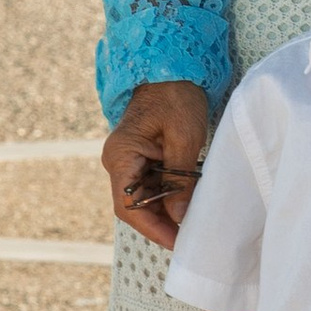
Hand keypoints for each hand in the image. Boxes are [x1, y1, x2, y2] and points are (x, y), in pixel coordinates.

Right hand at [103, 80, 212, 250]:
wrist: (172, 67)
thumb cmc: (177, 96)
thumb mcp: (184, 137)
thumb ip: (179, 179)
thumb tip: (180, 217)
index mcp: (121, 156)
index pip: (128, 205)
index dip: (152, 228)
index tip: (176, 242)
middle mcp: (118, 161)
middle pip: (134, 205)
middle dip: (160, 223)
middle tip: (189, 238)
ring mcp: (128, 160)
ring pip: (143, 197)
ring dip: (165, 211)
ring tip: (192, 225)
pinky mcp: (140, 157)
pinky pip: (150, 185)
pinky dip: (168, 196)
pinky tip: (187, 204)